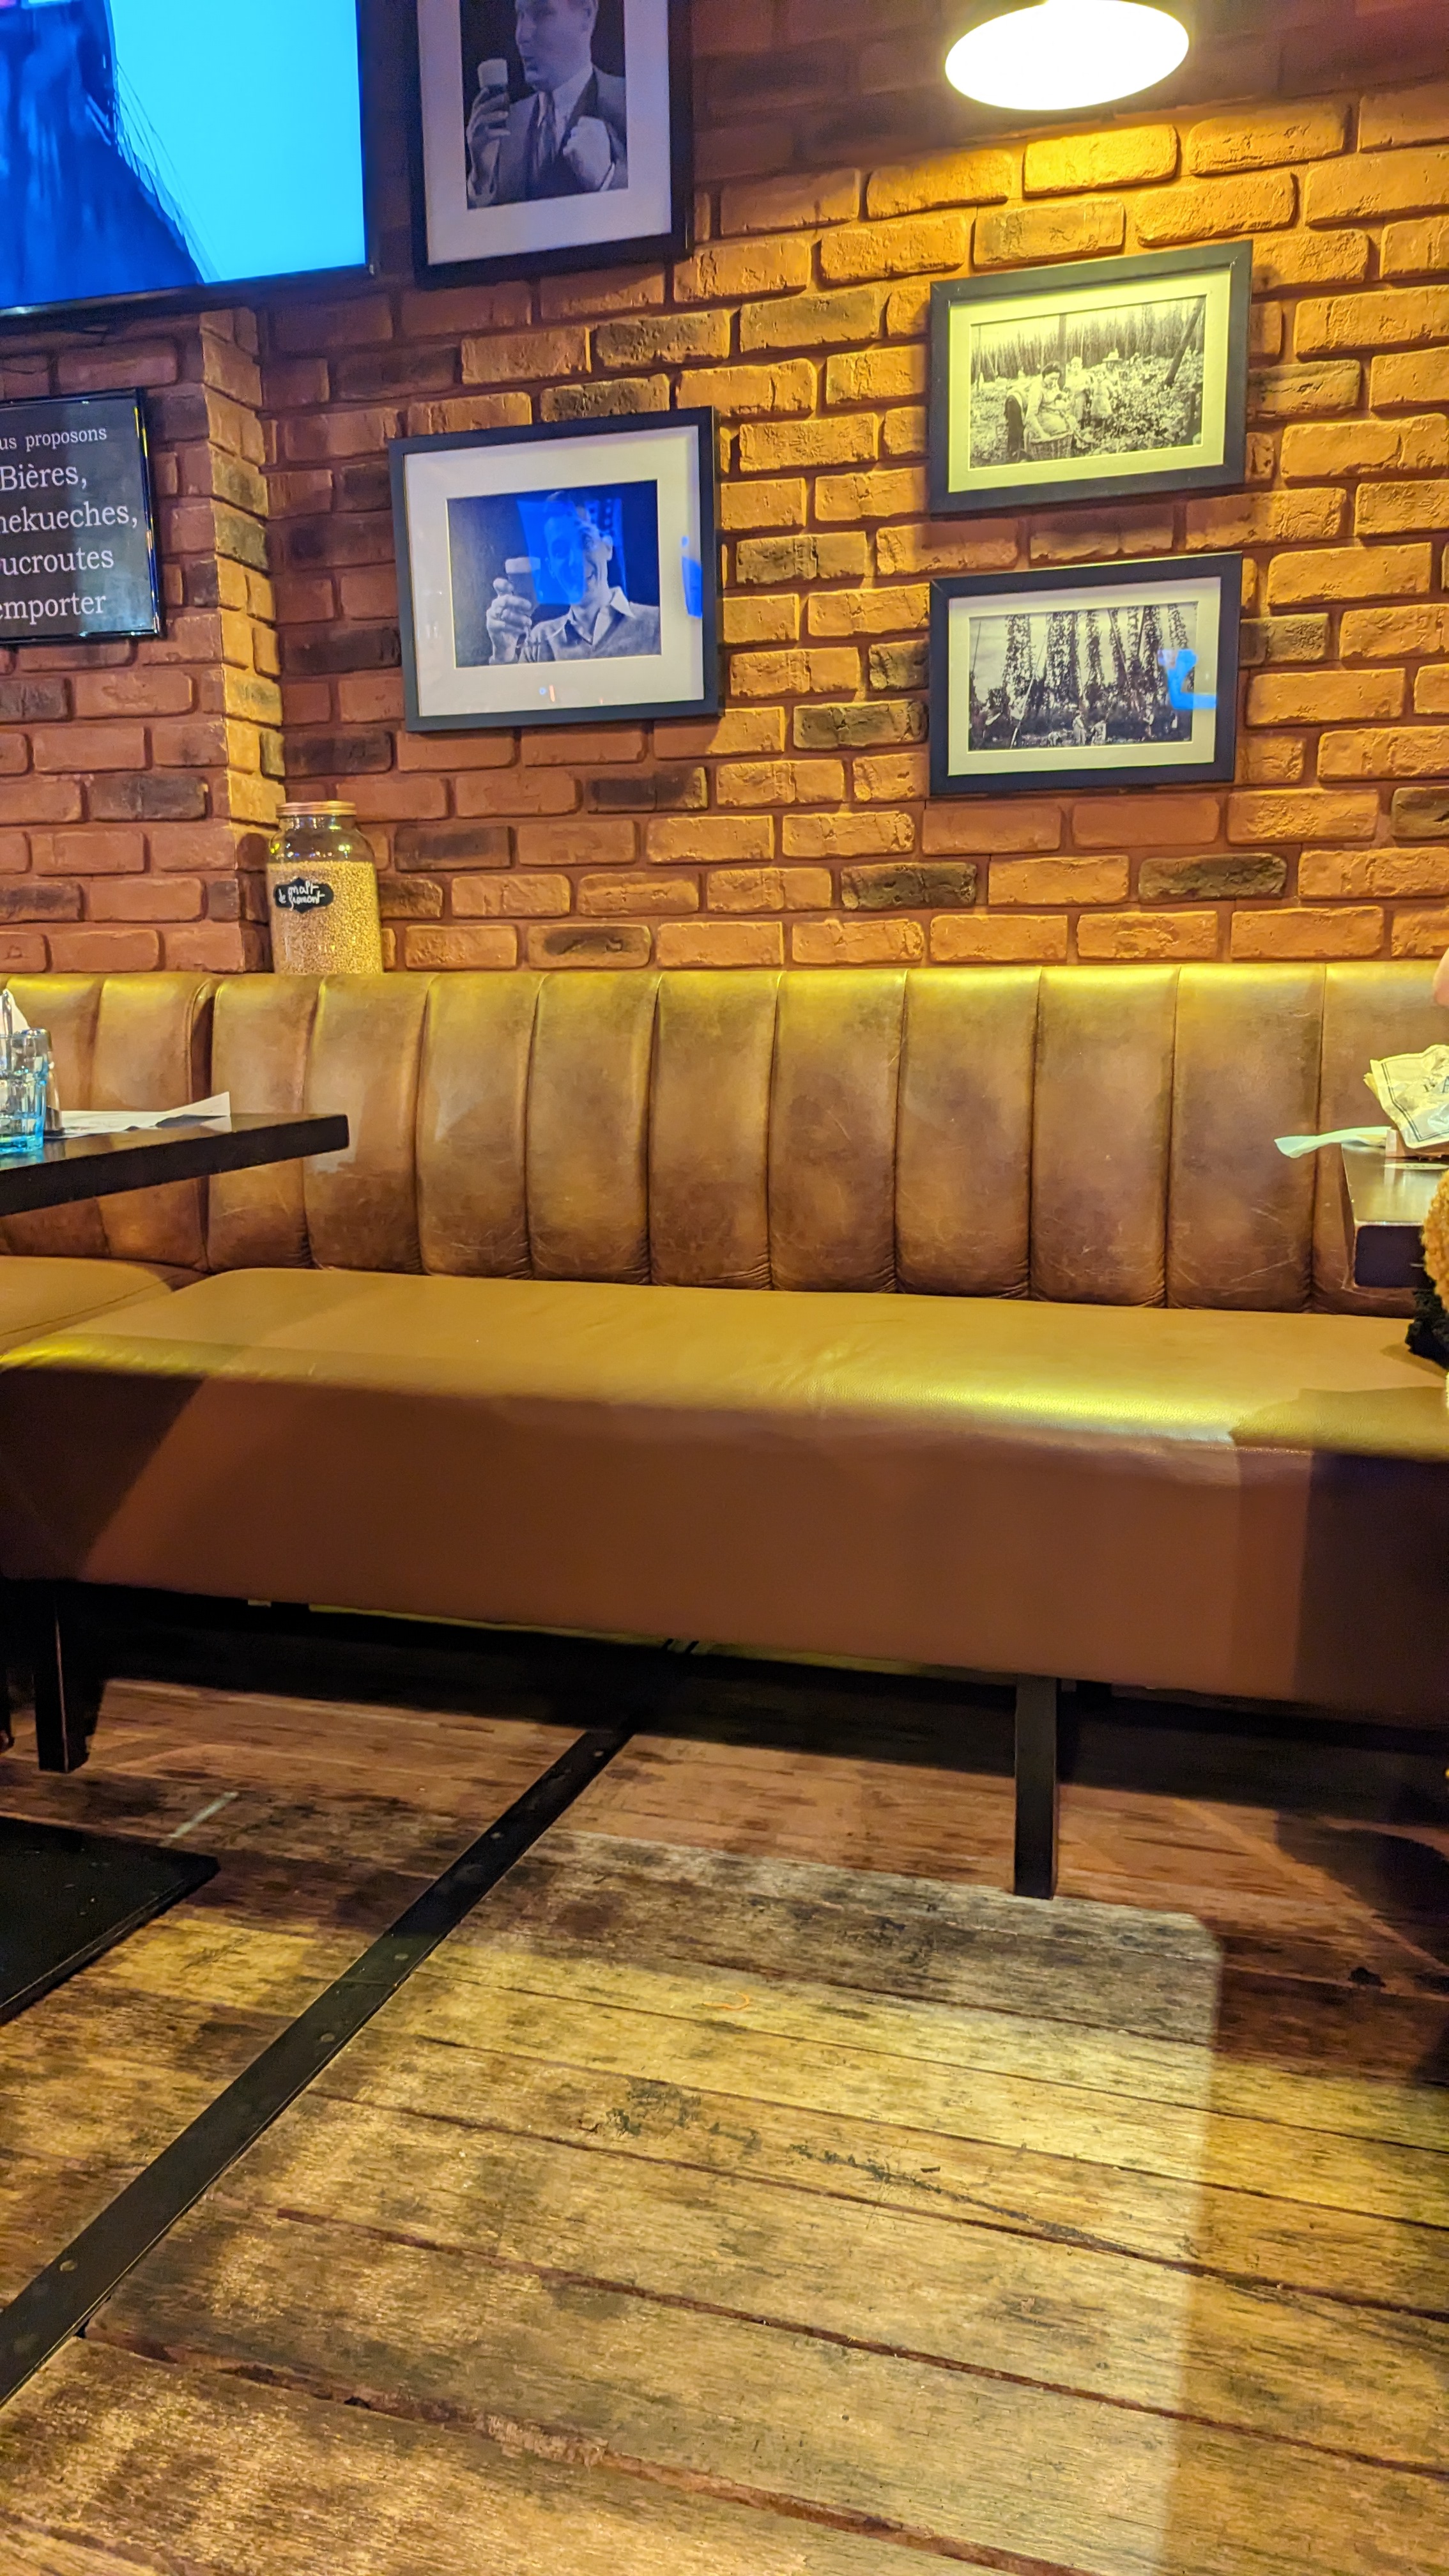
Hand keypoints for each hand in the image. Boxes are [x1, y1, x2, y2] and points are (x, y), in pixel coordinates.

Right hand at [465, 76, 509, 200]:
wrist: (482, 174)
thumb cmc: (488, 154)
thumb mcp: (493, 135)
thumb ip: (496, 124)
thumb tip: (506, 109)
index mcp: (474, 125)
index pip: (476, 107)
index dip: (481, 97)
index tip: (488, 88)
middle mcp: (470, 129)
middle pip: (480, 110)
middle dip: (492, 102)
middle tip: (505, 97)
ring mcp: (471, 137)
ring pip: (481, 120)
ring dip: (494, 115)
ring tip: (507, 113)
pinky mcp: (475, 146)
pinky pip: (487, 136)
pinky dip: (497, 132)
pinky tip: (507, 132)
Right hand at [485, 576, 532, 664]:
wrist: (506, 643)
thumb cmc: (515, 624)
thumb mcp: (521, 612)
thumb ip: (526, 604)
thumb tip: (542, 596)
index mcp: (502, 597)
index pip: (498, 585)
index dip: (504, 584)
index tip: (512, 587)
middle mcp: (495, 605)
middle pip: (504, 600)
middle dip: (518, 602)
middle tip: (529, 606)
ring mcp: (492, 615)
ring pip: (505, 614)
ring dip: (519, 618)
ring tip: (528, 622)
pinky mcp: (492, 626)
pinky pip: (504, 625)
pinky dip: (515, 628)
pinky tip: (522, 630)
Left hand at [561, 115, 614, 191]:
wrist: (603, 178)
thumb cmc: (603, 161)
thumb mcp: (603, 140)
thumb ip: (592, 131)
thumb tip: (579, 126)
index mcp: (598, 125)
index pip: (582, 121)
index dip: (581, 131)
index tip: (585, 141)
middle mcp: (589, 128)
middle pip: (574, 131)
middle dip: (576, 141)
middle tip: (585, 153)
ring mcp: (580, 137)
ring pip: (570, 141)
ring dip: (573, 150)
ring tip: (583, 159)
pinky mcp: (572, 148)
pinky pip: (566, 151)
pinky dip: (569, 157)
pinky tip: (578, 163)